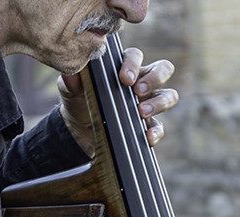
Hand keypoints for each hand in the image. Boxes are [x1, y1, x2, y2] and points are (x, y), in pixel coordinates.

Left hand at [58, 47, 178, 156]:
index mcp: (123, 68)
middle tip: (138, 92)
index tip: (125, 78)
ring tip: (142, 112)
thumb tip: (70, 74)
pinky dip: (156, 132)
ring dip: (160, 102)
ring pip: (169, 96)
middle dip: (155, 78)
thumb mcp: (71, 91)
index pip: (136, 56)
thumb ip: (71, 82)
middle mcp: (140, 83)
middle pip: (163, 69)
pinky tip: (147, 136)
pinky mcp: (147, 126)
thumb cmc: (78, 102)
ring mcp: (147, 104)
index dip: (133, 64)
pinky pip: (160, 127)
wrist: (78, 132)